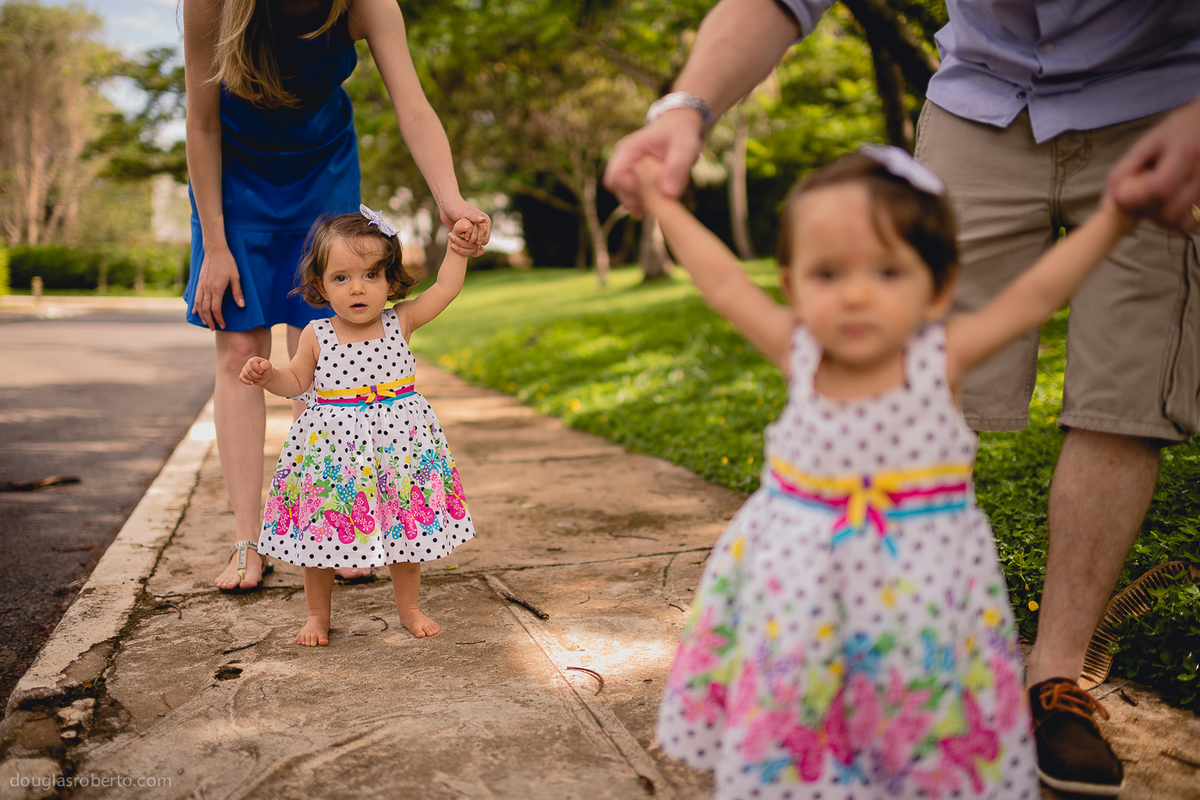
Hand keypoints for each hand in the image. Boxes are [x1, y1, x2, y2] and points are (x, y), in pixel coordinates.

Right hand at [192, 246, 243, 330]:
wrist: (215, 250)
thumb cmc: (228, 263)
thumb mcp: (236, 277)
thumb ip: (238, 292)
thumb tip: (242, 306)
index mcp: (217, 289)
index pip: (216, 309)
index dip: (219, 318)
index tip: (223, 325)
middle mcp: (207, 288)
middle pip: (206, 309)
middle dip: (210, 320)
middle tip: (213, 328)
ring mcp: (201, 285)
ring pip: (199, 304)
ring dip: (202, 315)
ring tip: (206, 322)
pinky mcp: (199, 282)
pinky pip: (196, 296)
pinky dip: (195, 305)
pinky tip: (195, 311)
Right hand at [240, 356, 273, 386]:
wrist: (266, 377)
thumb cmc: (267, 370)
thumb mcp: (269, 366)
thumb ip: (265, 365)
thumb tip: (259, 366)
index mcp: (254, 359)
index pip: (252, 363)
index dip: (257, 369)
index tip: (261, 372)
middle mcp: (248, 363)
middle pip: (249, 370)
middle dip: (256, 375)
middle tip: (260, 376)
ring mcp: (244, 369)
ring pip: (245, 375)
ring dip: (253, 379)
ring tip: (258, 378)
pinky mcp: (243, 375)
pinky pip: (241, 378)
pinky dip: (247, 381)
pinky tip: (252, 383)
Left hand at [439, 197, 489, 256]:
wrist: (446, 206)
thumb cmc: (456, 207)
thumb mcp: (464, 212)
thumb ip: (474, 217)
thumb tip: (483, 220)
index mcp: (485, 222)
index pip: (485, 238)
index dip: (476, 239)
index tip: (466, 238)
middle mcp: (482, 227)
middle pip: (479, 242)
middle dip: (470, 242)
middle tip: (461, 237)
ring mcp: (475, 231)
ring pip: (473, 245)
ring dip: (465, 245)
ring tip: (457, 238)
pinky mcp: (467, 234)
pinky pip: (467, 244)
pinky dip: (462, 244)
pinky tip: (456, 241)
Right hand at [604, 109, 704, 216]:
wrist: (680, 126)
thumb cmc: (682, 132)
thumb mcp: (685, 147)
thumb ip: (678, 169)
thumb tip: (669, 195)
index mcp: (629, 150)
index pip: (615, 178)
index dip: (631, 190)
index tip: (654, 192)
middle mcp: (623, 160)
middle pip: (619, 190)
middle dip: (639, 200)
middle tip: (661, 203)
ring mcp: (627, 170)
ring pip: (626, 196)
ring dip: (643, 203)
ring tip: (663, 201)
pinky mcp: (634, 178)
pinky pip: (635, 196)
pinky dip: (646, 202)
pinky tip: (661, 201)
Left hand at [1107, 97, 1199, 235]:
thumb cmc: (1174, 134)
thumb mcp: (1145, 145)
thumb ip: (1122, 173)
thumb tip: (1108, 205)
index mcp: (1186, 153)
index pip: (1160, 188)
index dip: (1135, 198)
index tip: (1122, 196)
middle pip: (1170, 212)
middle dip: (1146, 211)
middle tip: (1139, 197)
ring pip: (1181, 223)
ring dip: (1161, 219)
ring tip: (1156, 200)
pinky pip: (1190, 224)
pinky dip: (1175, 221)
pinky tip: (1169, 205)